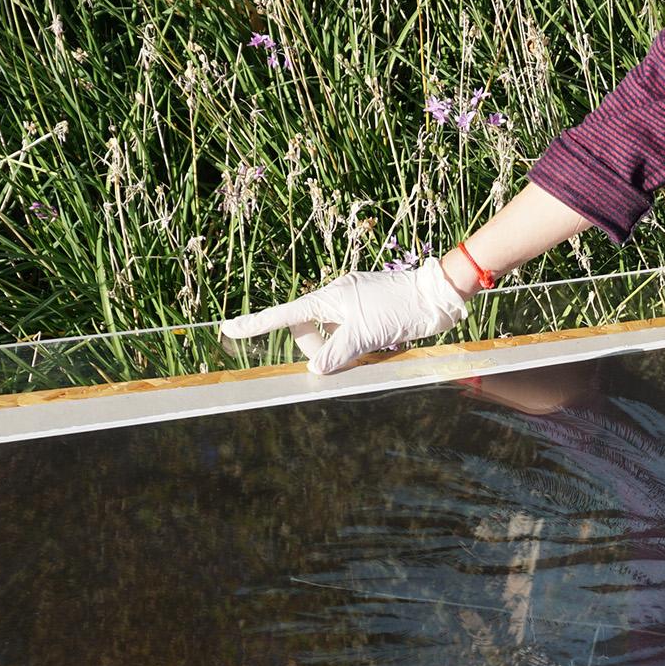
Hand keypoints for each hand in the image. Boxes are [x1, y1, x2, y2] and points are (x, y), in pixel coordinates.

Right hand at [218, 258, 467, 373]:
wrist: (436, 295)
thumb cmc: (400, 307)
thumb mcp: (365, 335)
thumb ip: (335, 353)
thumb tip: (314, 369)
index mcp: (328, 298)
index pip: (284, 315)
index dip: (256, 324)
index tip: (229, 329)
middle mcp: (336, 299)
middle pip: (308, 331)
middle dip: (319, 349)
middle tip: (350, 355)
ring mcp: (351, 306)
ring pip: (331, 337)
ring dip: (344, 350)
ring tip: (373, 348)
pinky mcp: (367, 313)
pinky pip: (349, 335)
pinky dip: (357, 346)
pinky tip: (380, 346)